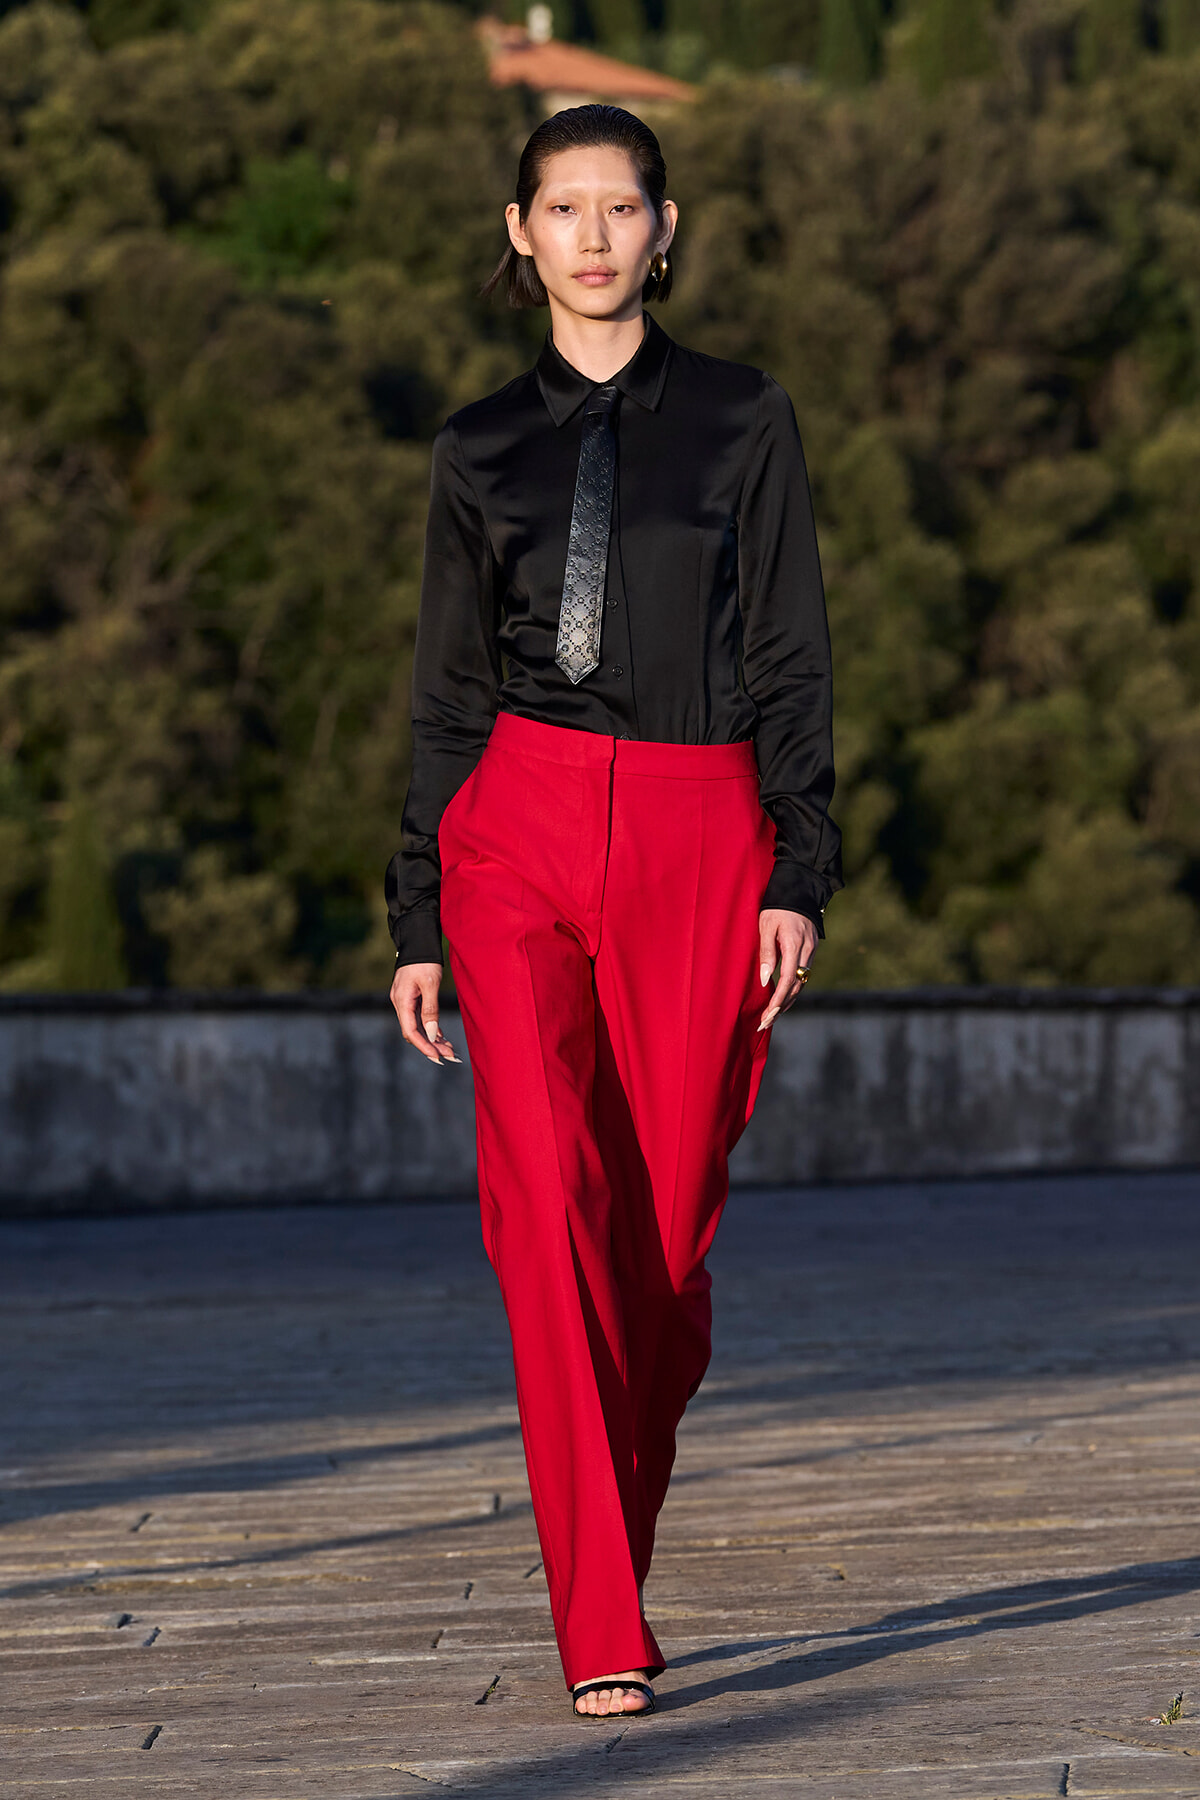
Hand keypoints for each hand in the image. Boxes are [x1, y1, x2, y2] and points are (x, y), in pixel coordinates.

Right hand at [389, 962, 461, 1065]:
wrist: (418, 940)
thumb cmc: (425, 960)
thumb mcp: (430, 984)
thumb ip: (430, 1010)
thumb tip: (432, 1035)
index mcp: (402, 1001)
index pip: (410, 1031)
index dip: (424, 1046)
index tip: (438, 1057)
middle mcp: (400, 1003)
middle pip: (414, 1032)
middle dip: (431, 1046)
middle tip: (450, 1056)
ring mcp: (405, 1001)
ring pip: (417, 1026)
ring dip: (432, 1038)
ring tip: (449, 1048)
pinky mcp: (411, 998)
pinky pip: (420, 1018)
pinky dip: (431, 1027)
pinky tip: (442, 1035)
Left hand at [757, 909, 817, 1031]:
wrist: (799, 889)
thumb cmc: (776, 907)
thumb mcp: (765, 926)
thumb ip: (766, 953)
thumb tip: (766, 980)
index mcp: (794, 946)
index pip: (788, 981)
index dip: (778, 1001)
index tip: (767, 1016)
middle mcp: (807, 952)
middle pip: (797, 987)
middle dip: (781, 1007)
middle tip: (765, 1023)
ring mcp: (812, 951)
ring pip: (802, 983)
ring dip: (787, 1001)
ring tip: (772, 1016)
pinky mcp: (811, 950)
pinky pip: (804, 975)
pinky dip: (793, 989)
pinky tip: (782, 998)